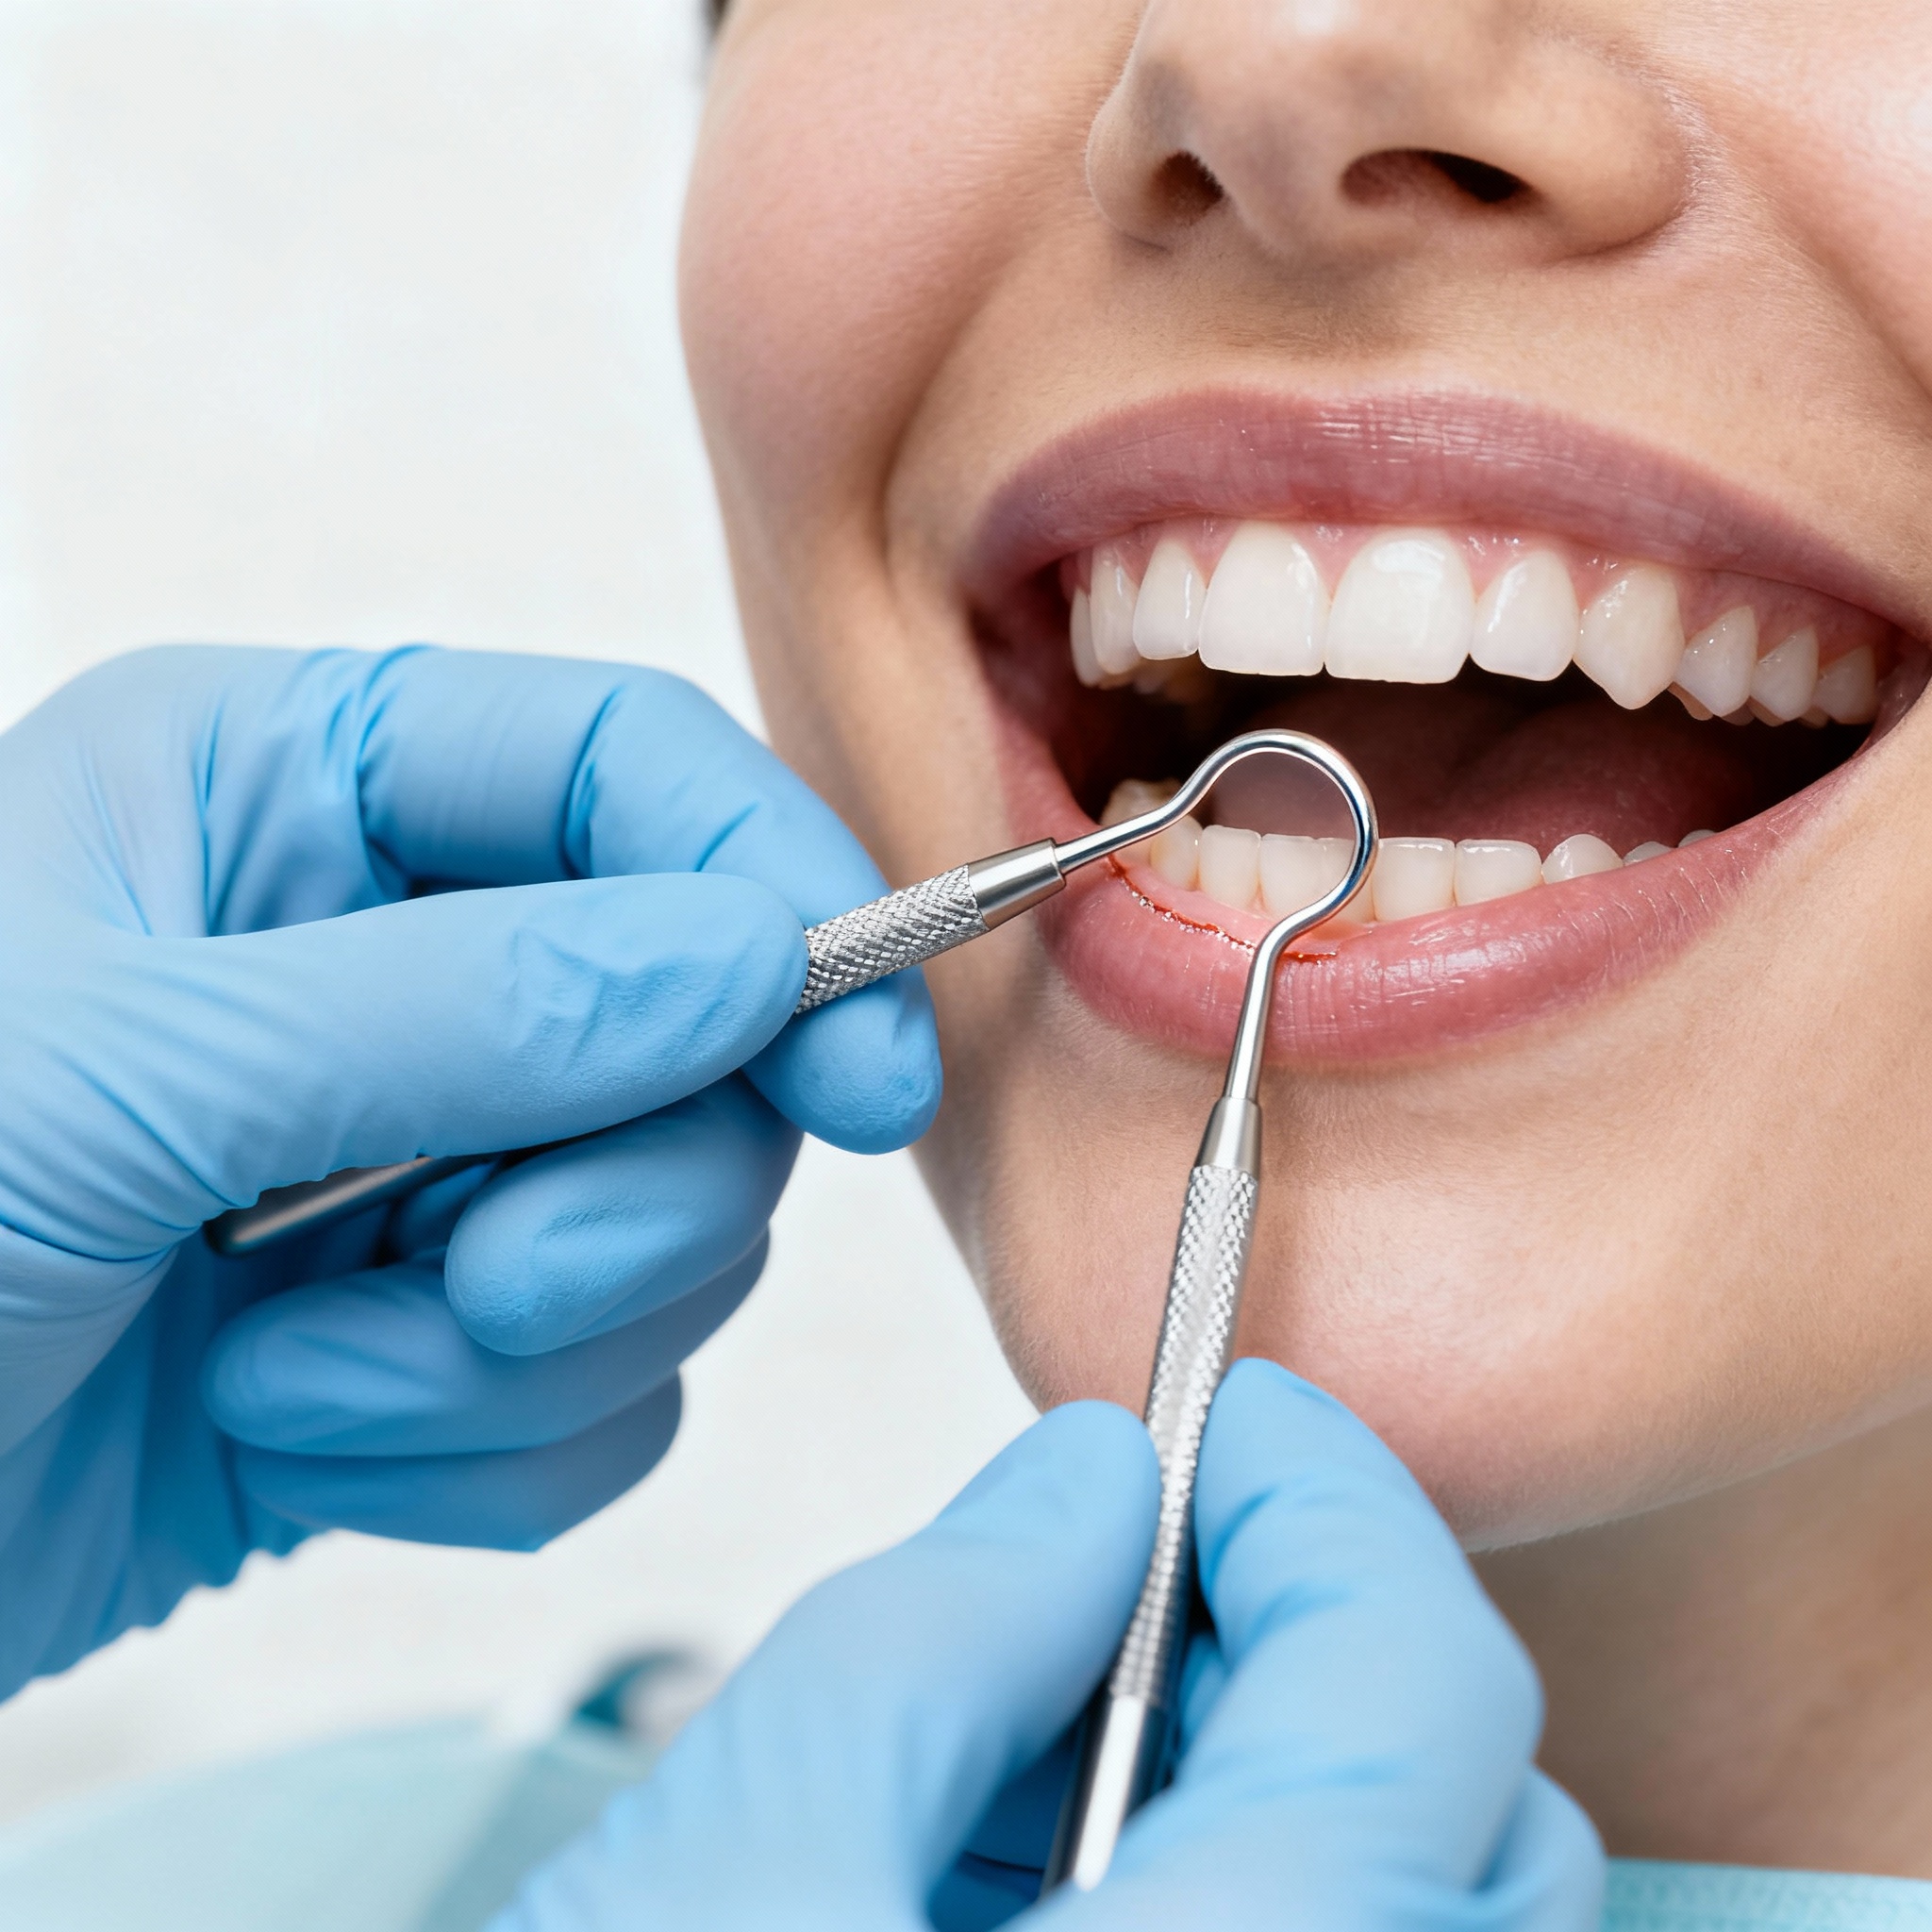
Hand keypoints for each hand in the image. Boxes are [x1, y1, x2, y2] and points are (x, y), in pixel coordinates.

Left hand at [0, 644, 938, 1696]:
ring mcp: (414, 1155)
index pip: (632, 771)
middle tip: (493, 1278)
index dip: (779, 899)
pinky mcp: (425, 1337)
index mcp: (292, 792)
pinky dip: (481, 1447)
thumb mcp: (122, 1077)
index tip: (864, 1071)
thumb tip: (755, 961)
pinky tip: (302, 1443)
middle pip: (698, 1025)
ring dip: (522, 1338)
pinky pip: (604, 1383)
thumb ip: (463, 1003)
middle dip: (625, 1188)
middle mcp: (380, 954)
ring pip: (671, 1221)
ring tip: (308, 1375)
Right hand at [493, 1360, 1602, 1931]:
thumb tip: (1086, 1486)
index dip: (1327, 1499)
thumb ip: (931, 1637)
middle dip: (1307, 1638)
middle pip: (1467, 1824)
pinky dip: (1224, 1898)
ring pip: (1412, 1929)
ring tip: (1035, 1748)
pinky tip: (1035, 1885)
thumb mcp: (723, 1886)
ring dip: (1260, 1774)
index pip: (1420, 1696)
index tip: (1231, 1416)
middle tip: (1130, 1572)